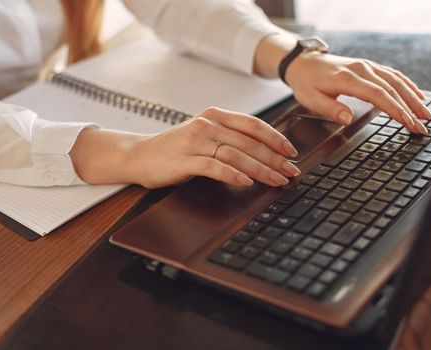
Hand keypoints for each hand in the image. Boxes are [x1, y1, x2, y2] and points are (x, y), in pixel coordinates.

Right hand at [74, 107, 300, 188]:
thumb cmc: (175, 148)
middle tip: (291, 172)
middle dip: (275, 158)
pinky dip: (233, 174)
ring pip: (237, 154)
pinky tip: (247, 182)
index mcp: (215, 116)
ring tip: (277, 180)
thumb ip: (229, 137)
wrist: (139, 155)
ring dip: (261, 169)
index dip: (275, 138)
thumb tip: (264, 151)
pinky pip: (215, 167)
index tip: (291, 152)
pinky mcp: (185, 159)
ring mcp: (195, 141)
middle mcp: (207, 124)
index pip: (253, 125)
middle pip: (249, 141)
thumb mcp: (204, 135)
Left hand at [253, 34, 430, 133]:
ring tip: (426, 114)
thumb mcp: (311, 99)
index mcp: (348, 79)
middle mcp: (362, 69)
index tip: (408, 123)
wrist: (303, 63)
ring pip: (396, 80)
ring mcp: (367, 66)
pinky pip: (392, 75)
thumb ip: (330, 109)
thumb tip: (347, 119)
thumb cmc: (306, 83)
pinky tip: (417, 96)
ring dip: (413, 97)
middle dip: (410, 108)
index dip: (395, 109)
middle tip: (423, 126)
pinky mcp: (369, 67)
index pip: (378, 95)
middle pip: (392, 89)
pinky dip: (407, 85)